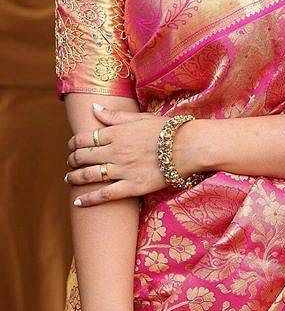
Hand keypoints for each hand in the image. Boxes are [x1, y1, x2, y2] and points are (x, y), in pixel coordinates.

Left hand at [64, 104, 185, 205]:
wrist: (188, 147)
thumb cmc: (167, 130)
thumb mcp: (140, 117)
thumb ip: (115, 115)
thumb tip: (94, 108)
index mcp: (116, 133)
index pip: (84, 138)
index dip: (73, 143)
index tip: (71, 146)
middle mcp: (114, 151)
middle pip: (83, 156)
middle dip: (72, 160)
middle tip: (70, 162)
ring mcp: (122, 170)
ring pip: (89, 175)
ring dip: (75, 177)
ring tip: (69, 179)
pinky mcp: (132, 187)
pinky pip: (105, 195)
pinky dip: (89, 199)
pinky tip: (79, 202)